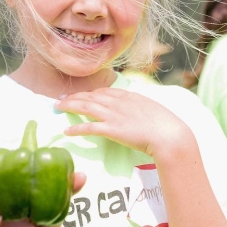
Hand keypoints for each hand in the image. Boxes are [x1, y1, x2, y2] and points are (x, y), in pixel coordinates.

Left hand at [55, 88, 194, 158]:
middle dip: (74, 97)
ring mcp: (114, 115)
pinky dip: (76, 128)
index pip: (103, 91)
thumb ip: (140, 107)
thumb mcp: (152, 109)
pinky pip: (89, 127)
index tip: (81, 96)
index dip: (89, 93)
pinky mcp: (112, 130)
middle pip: (91, 96)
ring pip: (86, 107)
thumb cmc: (165, 125)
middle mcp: (119, 102)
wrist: (169, 134)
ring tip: (57, 108)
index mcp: (129, 96)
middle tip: (61, 99)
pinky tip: (66, 130)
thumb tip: (135, 111)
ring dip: (69, 106)